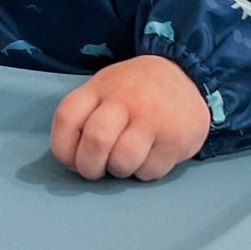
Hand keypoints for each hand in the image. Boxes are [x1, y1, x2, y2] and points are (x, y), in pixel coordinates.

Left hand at [51, 54, 210, 182]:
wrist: (188, 76)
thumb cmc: (136, 91)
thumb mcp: (106, 89)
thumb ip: (86, 116)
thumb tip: (72, 160)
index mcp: (100, 87)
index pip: (67, 118)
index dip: (62, 148)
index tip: (71, 160)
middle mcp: (126, 99)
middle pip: (95, 142)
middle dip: (89, 167)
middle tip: (96, 169)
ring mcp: (153, 118)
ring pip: (123, 162)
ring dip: (119, 170)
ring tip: (126, 158)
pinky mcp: (176, 138)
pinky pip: (150, 172)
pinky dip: (145, 172)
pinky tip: (150, 155)